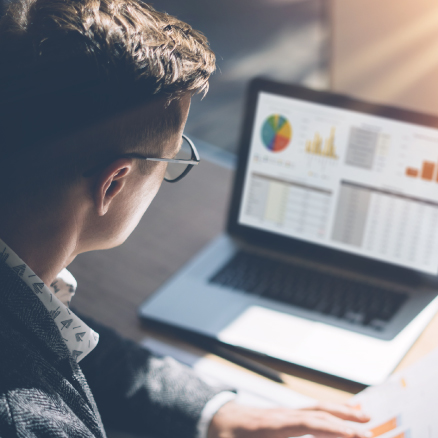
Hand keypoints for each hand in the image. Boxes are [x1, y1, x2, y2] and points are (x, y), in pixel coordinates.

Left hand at [208, 401, 370, 437]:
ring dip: (340, 411)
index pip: (307, 425)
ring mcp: (284, 412)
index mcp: (272, 426)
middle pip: (317, 414)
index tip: (354, 435)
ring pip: (316, 408)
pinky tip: (341, 414)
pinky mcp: (285, 415)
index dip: (331, 429)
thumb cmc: (226, 437)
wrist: (217, 417)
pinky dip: (329, 411)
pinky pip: (311, 411)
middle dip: (344, 422)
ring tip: (364, 416)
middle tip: (370, 431)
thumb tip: (296, 432)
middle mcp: (282, 415)